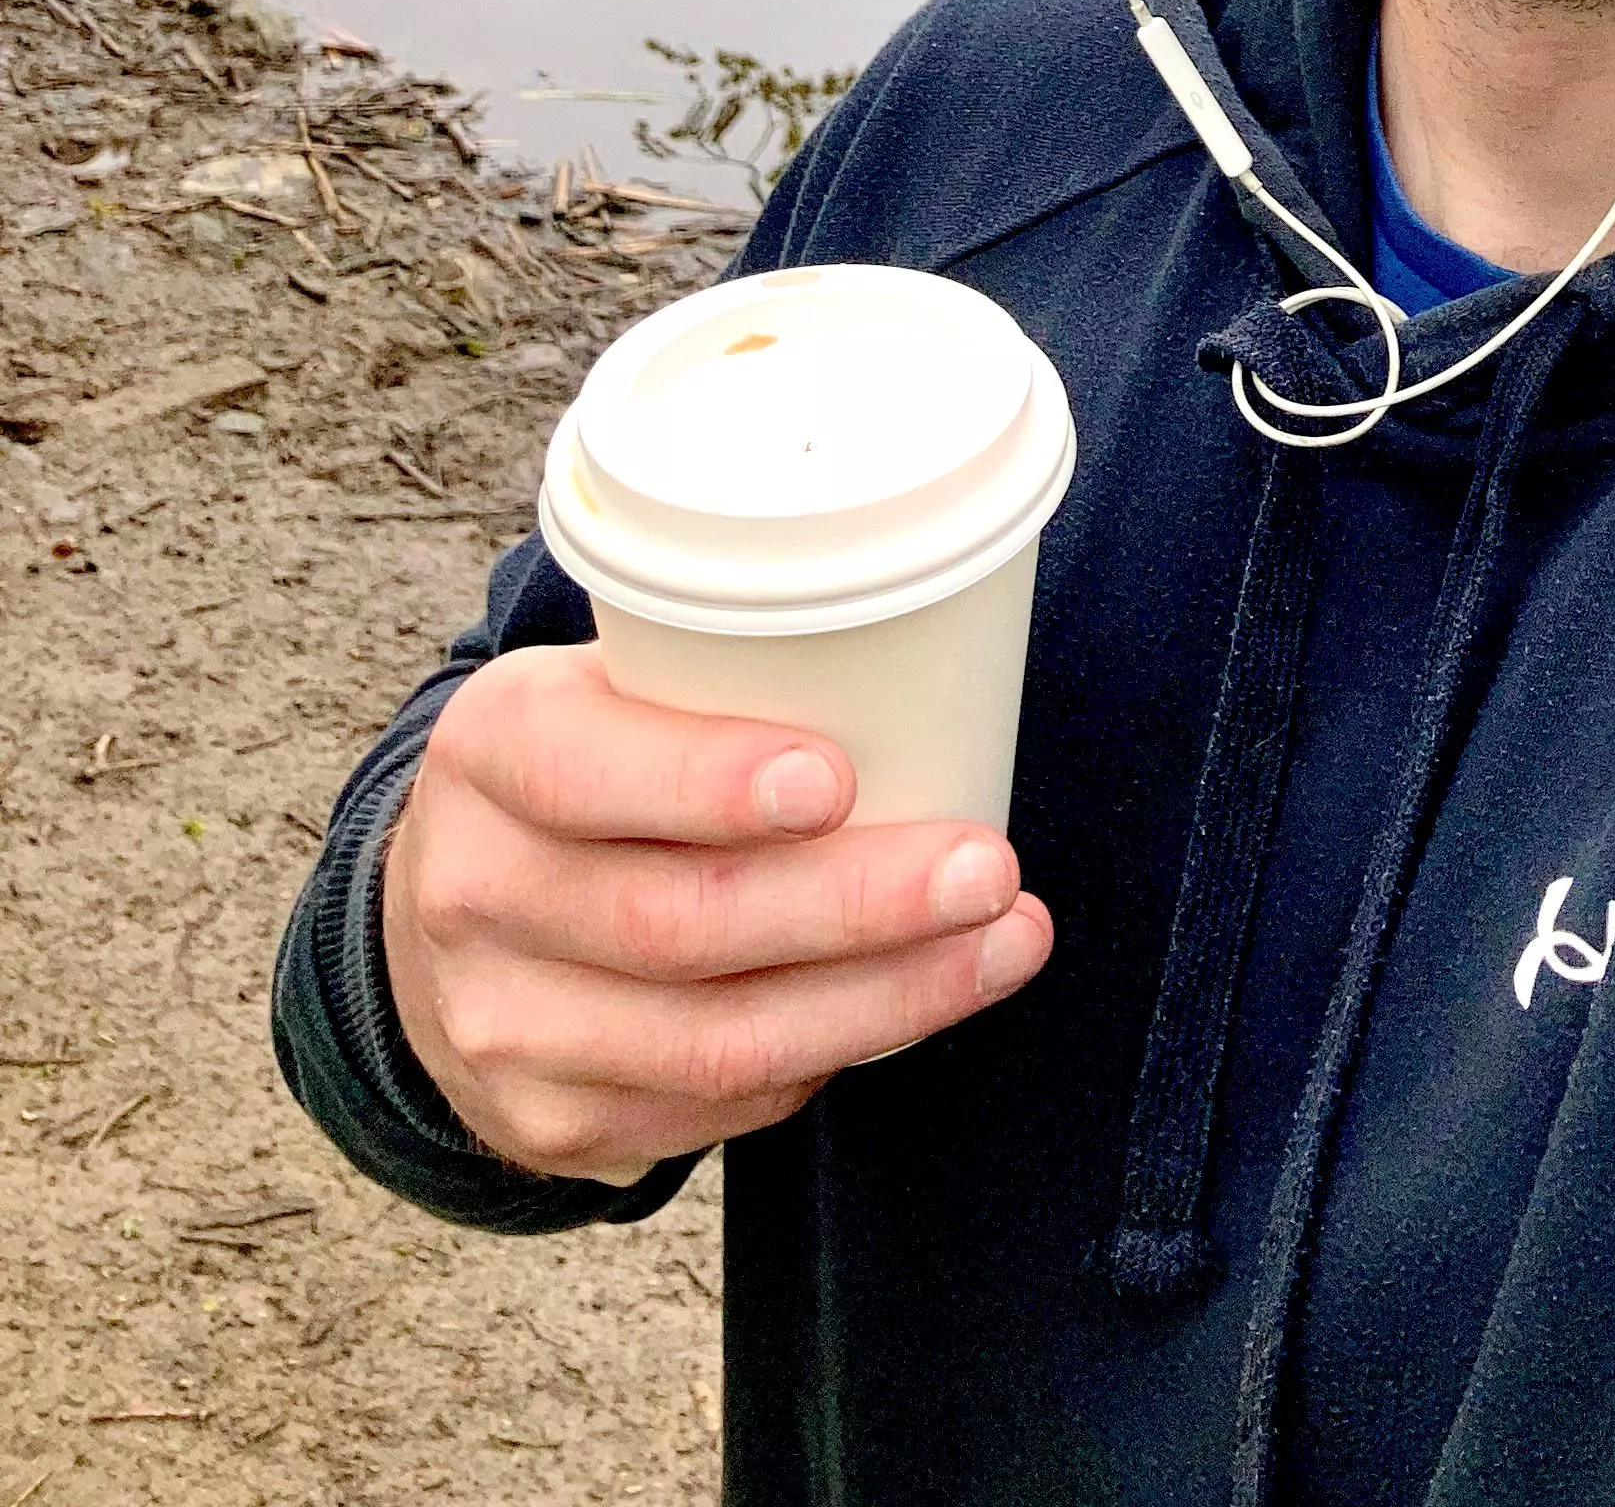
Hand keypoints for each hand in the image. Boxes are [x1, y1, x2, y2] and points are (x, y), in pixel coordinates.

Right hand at [380, 641, 1052, 1184]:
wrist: (460, 907)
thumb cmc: (597, 762)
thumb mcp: (614, 682)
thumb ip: (722, 669)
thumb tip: (928, 640)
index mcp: (489, 750)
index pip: (581, 773)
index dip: (704, 783)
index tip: (837, 778)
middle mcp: (473, 893)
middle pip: (673, 923)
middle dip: (852, 904)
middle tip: (986, 868)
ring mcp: (499, 1026)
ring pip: (713, 1040)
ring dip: (882, 998)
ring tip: (1004, 943)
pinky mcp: (550, 1123)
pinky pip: (716, 1107)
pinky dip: (832, 1053)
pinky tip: (919, 1001)